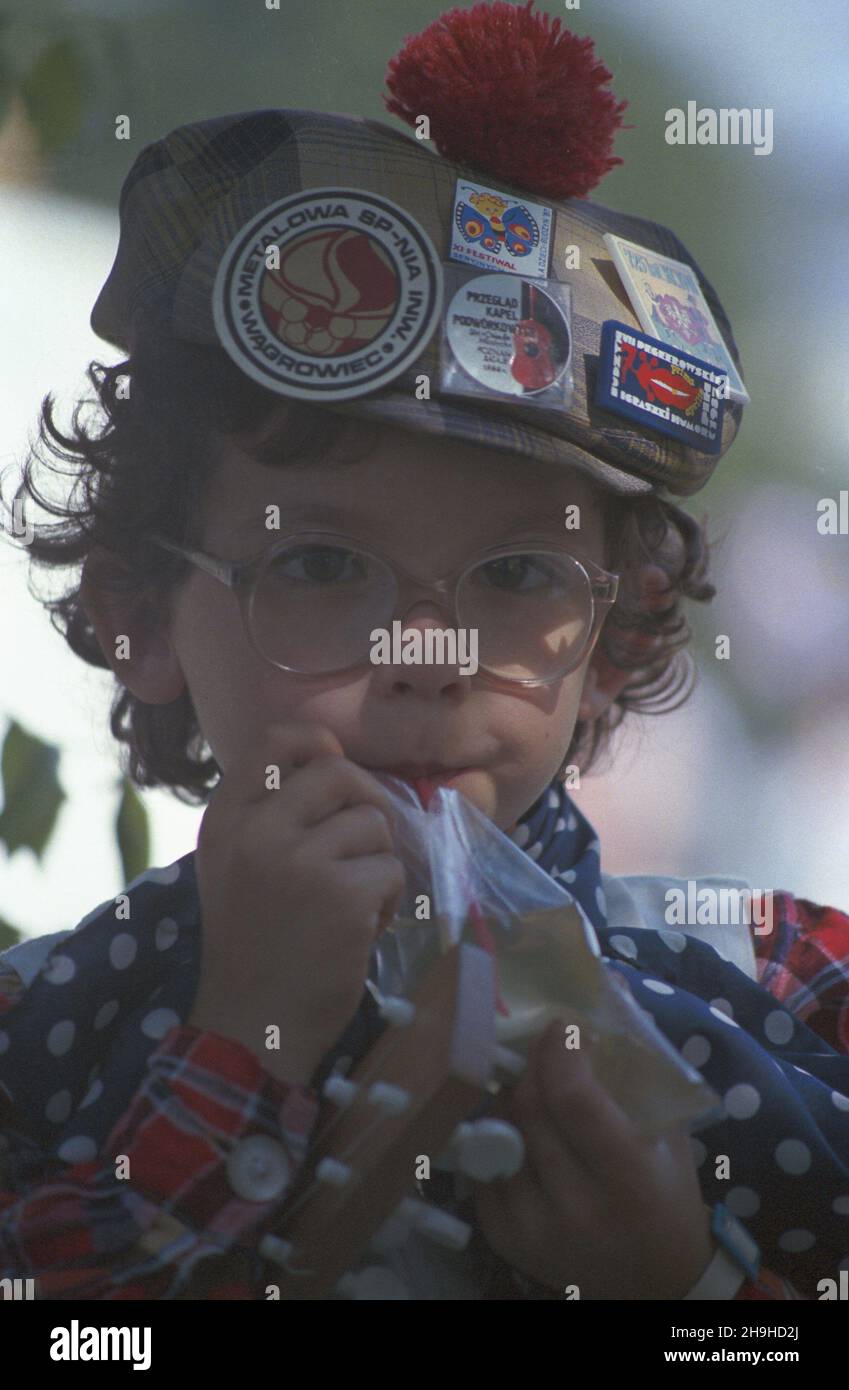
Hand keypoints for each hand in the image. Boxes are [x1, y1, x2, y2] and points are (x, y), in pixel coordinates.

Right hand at [189, 721, 403, 1083]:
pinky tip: (362, 930)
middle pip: (340, 773)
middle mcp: (256, 830)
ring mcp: (297, 861)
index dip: (320, 747)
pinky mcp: (340, 895)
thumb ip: (273, 815)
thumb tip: (343, 766)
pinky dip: (388, 901)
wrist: (250, 1026)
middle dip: (367, 808)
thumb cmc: (254, 945)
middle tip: (364, 850)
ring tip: (354, 903)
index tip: (336, 779)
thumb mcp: (239, 864)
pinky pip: (391, 869)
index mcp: (227, 817)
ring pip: (374, 823)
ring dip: (377, 863)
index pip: (278, 739)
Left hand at [471, 1017, 711, 1298]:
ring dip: (511, 1096)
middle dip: (532, 1063)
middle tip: (540, 1043)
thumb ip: (640, 1065)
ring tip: (531, 1083)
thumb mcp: (670, 1134)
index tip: (562, 1025)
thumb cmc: (667, 1196)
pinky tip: (519, 1127)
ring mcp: (533, 1229)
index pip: (573, 1099)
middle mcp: (576, 1209)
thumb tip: (606, 984)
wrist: (654, 1282)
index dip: (560, 1051)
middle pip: (529, 1109)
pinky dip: (497, 1137)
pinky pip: (482, 1165)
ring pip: (499, 1132)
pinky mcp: (504, 1239)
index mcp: (627, 1181)